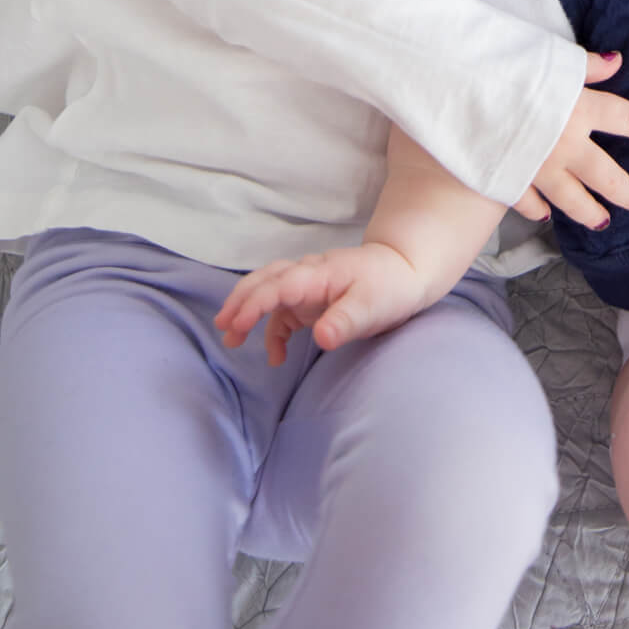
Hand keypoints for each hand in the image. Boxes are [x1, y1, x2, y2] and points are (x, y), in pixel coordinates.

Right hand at [215, 243, 426, 364]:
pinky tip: (276, 356)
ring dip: (248, 309)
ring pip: (269, 290)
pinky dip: (273, 330)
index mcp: (319, 273)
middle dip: (240, 301)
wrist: (405, 272)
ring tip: (231, 338)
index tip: (235, 324)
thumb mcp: (371, 307)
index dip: (254, 303)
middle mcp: (308, 274)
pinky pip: (284, 311)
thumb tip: (321, 339)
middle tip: (223, 327)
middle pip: (265, 280)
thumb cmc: (389, 286)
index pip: (278, 285)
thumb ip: (344, 321)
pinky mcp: (312, 299)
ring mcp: (308, 285)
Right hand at [512, 50, 628, 230]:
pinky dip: (537, 209)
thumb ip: (585, 66)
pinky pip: (528, 201)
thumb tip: (618, 62)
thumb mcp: (547, 56)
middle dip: (623, 190)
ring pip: (572, 198)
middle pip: (605, 174)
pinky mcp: (510, 179)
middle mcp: (565, 143)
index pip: (627, 120)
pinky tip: (544, 215)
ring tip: (601, 221)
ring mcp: (538, 166)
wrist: (458, 89)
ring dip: (589, 211)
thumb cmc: (504, 64)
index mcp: (578, 108)